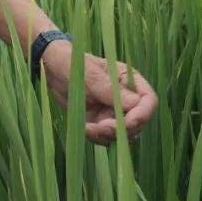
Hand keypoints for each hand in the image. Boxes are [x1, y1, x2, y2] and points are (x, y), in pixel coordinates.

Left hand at [40, 40, 157, 144]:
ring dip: (106, 136)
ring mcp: (113, 111)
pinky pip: (106, 137)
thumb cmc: (72, 62)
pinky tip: (83, 128)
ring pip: (122, 134)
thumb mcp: (89, 73)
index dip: (142, 115)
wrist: (52, 69)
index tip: (127, 124)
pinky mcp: (101, 121)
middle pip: (137, 122)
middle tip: (100, 127)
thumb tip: (136, 103)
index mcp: (129, 80)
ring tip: (88, 127)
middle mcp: (125, 98)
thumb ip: (110, 88)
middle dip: (121, 130)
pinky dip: (96, 137)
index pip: (148, 101)